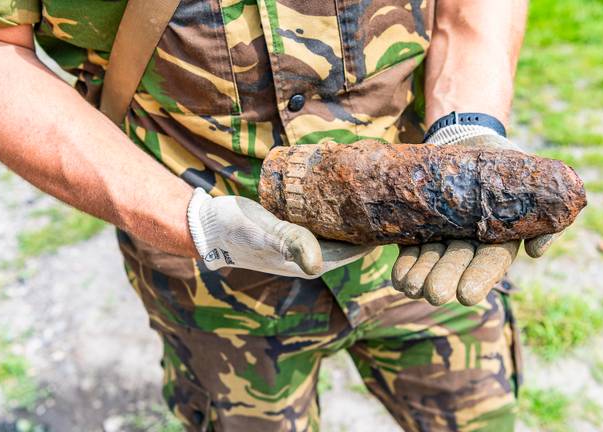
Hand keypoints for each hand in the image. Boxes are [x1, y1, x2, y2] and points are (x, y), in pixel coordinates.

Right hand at [187, 188, 371, 277]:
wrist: (207, 225)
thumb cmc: (235, 230)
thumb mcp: (264, 232)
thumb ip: (290, 243)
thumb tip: (317, 265)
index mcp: (310, 262)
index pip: (356, 251)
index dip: (377, 235)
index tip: (395, 213)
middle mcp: (310, 256)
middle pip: (351, 241)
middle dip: (370, 223)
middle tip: (389, 196)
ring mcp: (301, 243)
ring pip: (338, 229)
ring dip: (354, 214)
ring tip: (372, 191)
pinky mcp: (293, 229)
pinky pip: (323, 219)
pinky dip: (334, 207)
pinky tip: (342, 189)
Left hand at [392, 121, 559, 305]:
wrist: (468, 142)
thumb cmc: (504, 168)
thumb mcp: (528, 183)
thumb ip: (542, 215)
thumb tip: (537, 251)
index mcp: (498, 240)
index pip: (490, 264)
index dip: (479, 278)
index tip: (466, 295)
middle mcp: (469, 246)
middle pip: (456, 266)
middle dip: (444, 280)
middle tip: (435, 294)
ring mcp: (442, 239)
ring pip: (431, 263)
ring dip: (420, 276)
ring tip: (412, 286)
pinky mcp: (418, 230)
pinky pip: (410, 252)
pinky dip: (404, 265)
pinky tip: (398, 277)